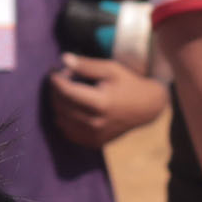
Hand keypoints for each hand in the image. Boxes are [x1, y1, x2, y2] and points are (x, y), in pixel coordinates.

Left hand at [48, 54, 169, 148]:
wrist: (146, 109)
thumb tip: (63, 59)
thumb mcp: (111, 69)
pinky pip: (68, 132)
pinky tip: (71, 108)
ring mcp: (95, 136)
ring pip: (61, 120)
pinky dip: (64, 119)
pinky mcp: (94, 143)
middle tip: (64, 79)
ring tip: (68, 92)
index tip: (54, 72)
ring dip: (58, 104)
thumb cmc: (128, 84)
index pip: (67, 92)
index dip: (57, 80)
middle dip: (56, 90)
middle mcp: (97, 123)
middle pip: (62, 106)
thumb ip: (86, 65)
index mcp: (102, 103)